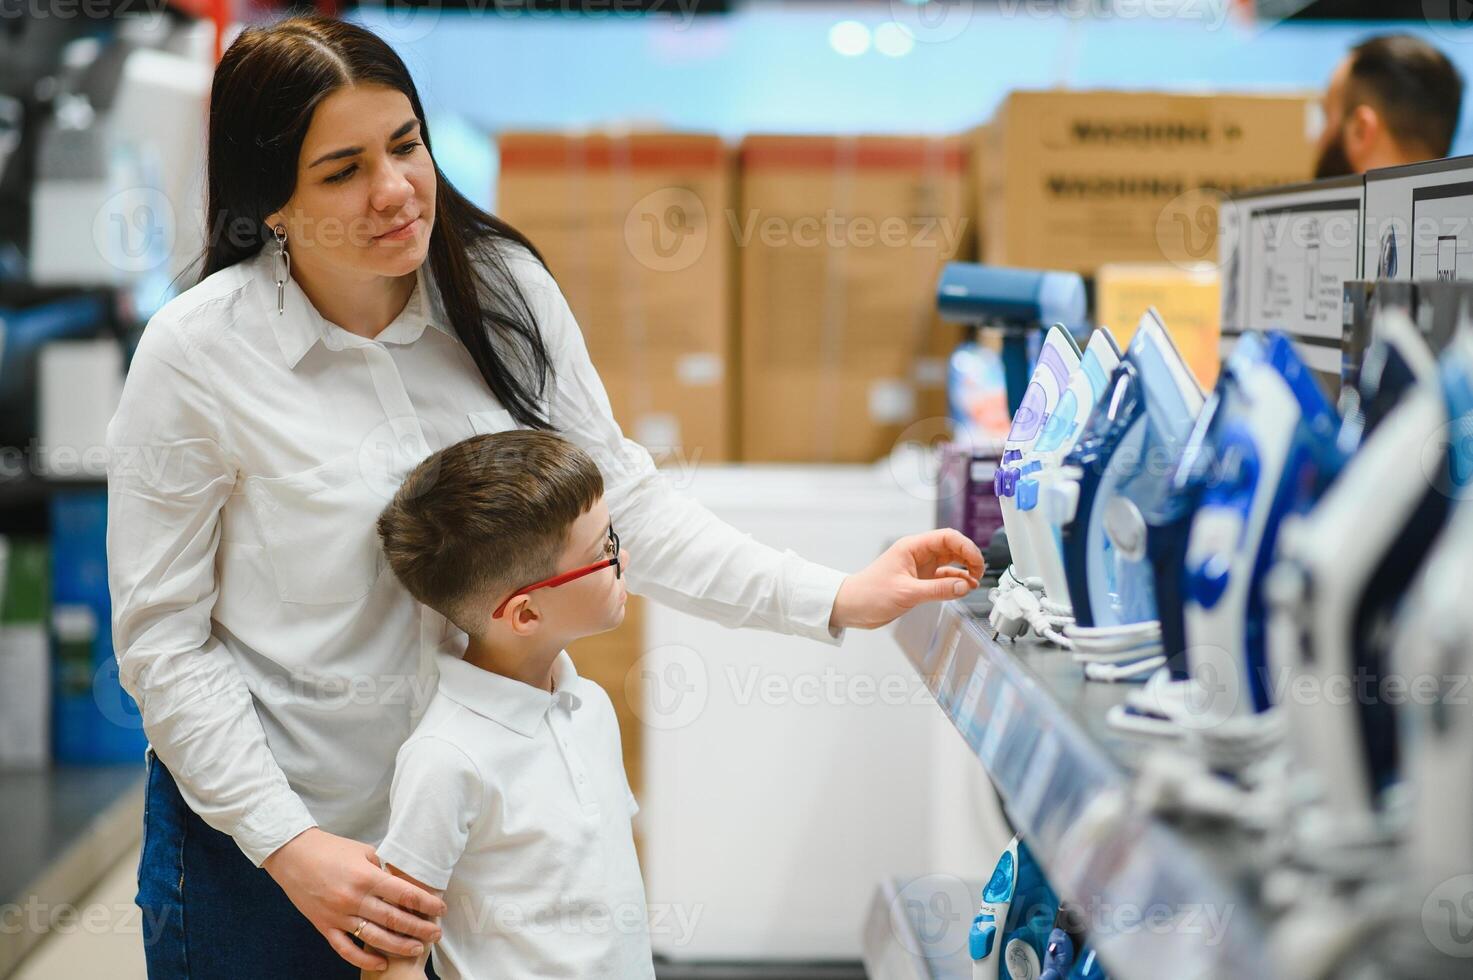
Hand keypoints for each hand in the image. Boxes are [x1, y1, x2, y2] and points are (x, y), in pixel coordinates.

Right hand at [262, 827, 445, 971]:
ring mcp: (338, 915)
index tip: (440, 908)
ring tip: (417, 948)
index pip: (404, 894)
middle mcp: (353, 899)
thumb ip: (383, 868)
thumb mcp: (363, 851)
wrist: (293, 856)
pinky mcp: (324, 926)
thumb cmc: (330, 849)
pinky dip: (364, 958)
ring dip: (398, 945)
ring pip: (374, 937)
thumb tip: (403, 881)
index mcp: (366, 877)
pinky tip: (381, 962)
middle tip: (436, 933)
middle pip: (394, 919)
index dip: (426, 903)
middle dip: (419, 928)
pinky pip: (346, 949)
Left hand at [829, 529, 983, 630]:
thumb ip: (938, 590)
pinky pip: (943, 578)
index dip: (966, 547)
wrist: (851, 607)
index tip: (977, 562)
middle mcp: (918, 555)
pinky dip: (955, 583)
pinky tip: (962, 589)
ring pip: (950, 563)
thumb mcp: (906, 593)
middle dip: (968, 558)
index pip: (947, 537)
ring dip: (963, 571)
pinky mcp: (919, 582)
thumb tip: (964, 586)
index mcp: (913, 547)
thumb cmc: (869, 594)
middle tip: (979, 573)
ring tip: (973, 583)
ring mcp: (920, 568)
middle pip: (952, 548)